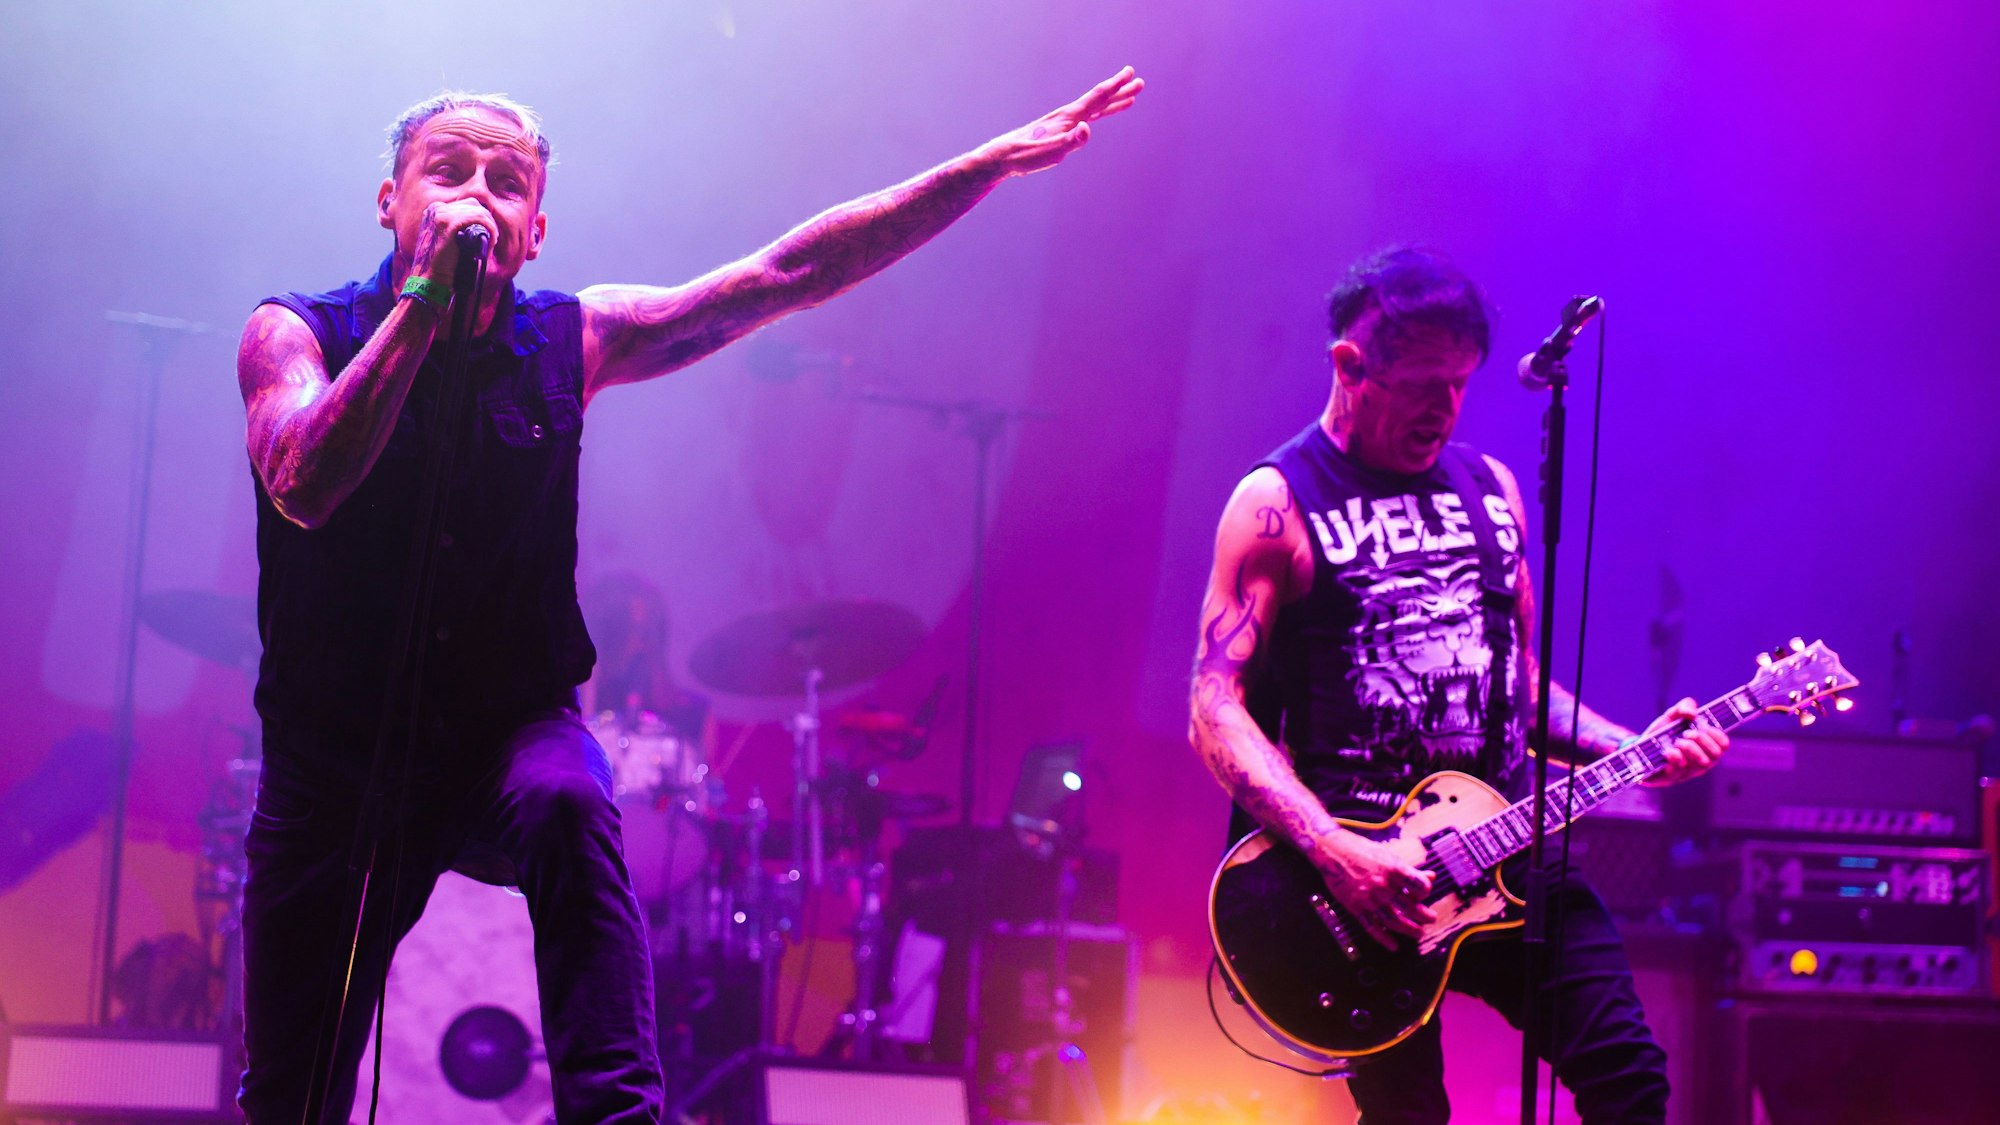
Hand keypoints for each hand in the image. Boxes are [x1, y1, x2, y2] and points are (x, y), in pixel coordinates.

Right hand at [409, 199, 498, 285]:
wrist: (430, 278)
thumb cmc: (442, 263)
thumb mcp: (449, 239)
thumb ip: (461, 227)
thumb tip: (484, 223)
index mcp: (436, 210)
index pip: (467, 204)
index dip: (481, 217)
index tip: (488, 234)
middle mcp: (437, 208)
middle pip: (474, 204)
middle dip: (487, 220)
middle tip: (492, 238)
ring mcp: (441, 214)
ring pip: (478, 211)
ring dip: (490, 226)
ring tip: (491, 242)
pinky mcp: (449, 223)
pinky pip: (479, 218)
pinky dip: (490, 229)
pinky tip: (491, 241)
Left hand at [979, 66, 1143, 176]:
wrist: (1005, 156)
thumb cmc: (1029, 155)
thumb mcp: (1053, 151)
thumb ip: (1072, 140)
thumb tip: (1087, 128)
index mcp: (1070, 116)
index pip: (1098, 97)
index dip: (1116, 85)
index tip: (1131, 73)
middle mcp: (1068, 115)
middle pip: (1100, 100)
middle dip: (1120, 92)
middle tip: (1139, 82)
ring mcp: (1064, 122)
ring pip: (1094, 110)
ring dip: (1112, 104)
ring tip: (1128, 100)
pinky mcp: (1059, 132)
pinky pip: (1085, 120)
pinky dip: (1096, 116)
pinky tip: (1096, 120)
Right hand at [1311, 833, 1435, 949]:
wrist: (1333, 852)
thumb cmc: (1361, 851)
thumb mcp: (1388, 855)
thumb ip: (1409, 870)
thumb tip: (1430, 877)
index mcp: (1393, 870)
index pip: (1420, 886)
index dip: (1426, 891)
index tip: (1425, 894)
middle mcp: (1383, 886)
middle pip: (1410, 908)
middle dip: (1424, 916)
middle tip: (1431, 919)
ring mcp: (1369, 898)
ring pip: (1394, 921)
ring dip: (1410, 930)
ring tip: (1419, 933)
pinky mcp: (1356, 907)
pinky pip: (1371, 927)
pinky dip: (1384, 939)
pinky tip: (1393, 945)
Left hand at [1641, 697, 1728, 784]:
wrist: (1639, 748)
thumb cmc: (1663, 733)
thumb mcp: (1673, 715)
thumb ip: (1684, 706)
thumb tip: (1692, 714)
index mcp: (1705, 748)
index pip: (1723, 745)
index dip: (1715, 734)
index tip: (1701, 726)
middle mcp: (1699, 763)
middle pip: (1714, 756)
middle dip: (1702, 741)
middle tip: (1686, 734)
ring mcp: (1685, 773)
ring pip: (1698, 766)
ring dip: (1689, 749)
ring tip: (1676, 742)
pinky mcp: (1667, 780)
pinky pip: (1676, 775)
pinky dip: (1674, 760)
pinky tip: (1668, 752)